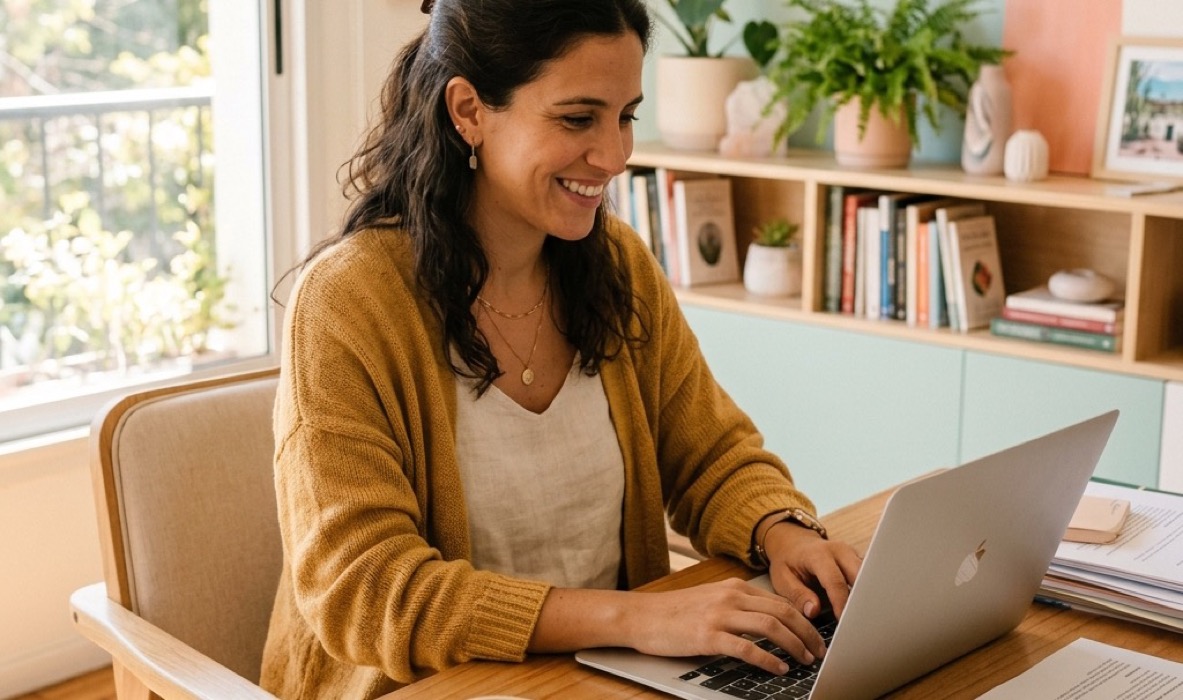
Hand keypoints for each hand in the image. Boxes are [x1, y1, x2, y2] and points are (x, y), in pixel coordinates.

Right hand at [622, 578, 825, 674]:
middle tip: (820, 651)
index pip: (781, 601)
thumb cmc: (674, 612)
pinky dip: (768, 659)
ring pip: (771, 626)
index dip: (804, 620)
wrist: (641, 616)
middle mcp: (730, 597)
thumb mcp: (711, 600)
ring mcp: (719, 615)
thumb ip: (738, 606)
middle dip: (807, 633)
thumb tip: (770, 623)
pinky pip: (747, 648)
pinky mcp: (708, 635)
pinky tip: (778, 668)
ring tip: (805, 660)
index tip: (816, 636)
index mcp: (734, 588)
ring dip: (794, 645)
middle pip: (783, 612)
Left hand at [762, 522, 861, 620]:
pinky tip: (864, 609)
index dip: (841, 603)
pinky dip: (867, 592)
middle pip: (859, 575)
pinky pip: (867, 576)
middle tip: (858, 623)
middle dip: (860, 599)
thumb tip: (814, 611)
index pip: (835, 580)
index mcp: (818, 554)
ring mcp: (851, 554)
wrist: (793, 543)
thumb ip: (798, 595)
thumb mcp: (782, 579)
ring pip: (867, 575)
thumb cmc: (787, 562)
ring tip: (863, 618)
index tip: (844, 621)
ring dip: (867, 596)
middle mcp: (839, 551)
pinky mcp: (857, 560)